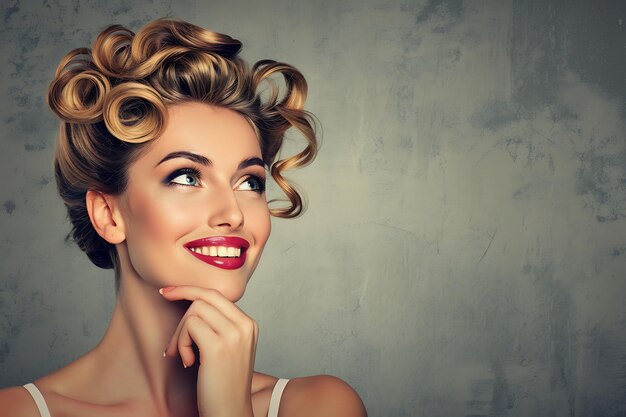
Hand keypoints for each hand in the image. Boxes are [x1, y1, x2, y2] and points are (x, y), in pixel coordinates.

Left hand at [161, 286, 258, 416]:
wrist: (230, 412)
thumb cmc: (223, 384)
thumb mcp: (227, 347)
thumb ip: (218, 324)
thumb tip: (190, 303)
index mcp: (249, 323)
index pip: (216, 294)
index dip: (189, 290)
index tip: (168, 292)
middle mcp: (245, 325)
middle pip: (204, 297)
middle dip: (181, 312)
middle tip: (173, 340)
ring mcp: (234, 334)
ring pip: (194, 310)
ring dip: (180, 333)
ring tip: (184, 356)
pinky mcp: (218, 346)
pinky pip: (189, 326)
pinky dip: (181, 342)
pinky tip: (188, 362)